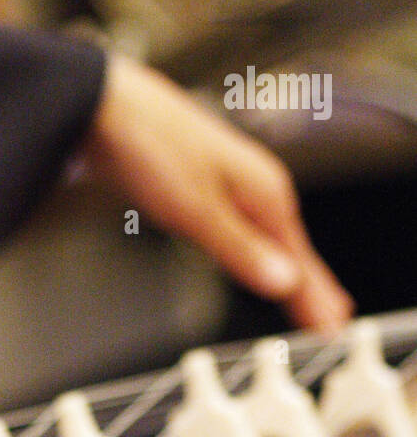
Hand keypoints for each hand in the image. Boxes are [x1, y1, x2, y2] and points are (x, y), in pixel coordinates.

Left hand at [84, 53, 353, 330]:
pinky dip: (262, 253)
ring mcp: (232, 187)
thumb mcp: (197, 210)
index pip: (300, 260)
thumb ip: (241, 250)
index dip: (316, 297)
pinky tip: (260, 258)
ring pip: (273, 240)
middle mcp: (255, 187)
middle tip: (333, 320)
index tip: (333, 326)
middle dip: (312, 287)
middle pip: (293, 249)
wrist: (103, 110)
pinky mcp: (208, 189)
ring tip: (305, 298)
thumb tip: (282, 283)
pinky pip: (249, 231)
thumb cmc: (149, 145)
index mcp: (264, 192)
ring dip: (290, 271)